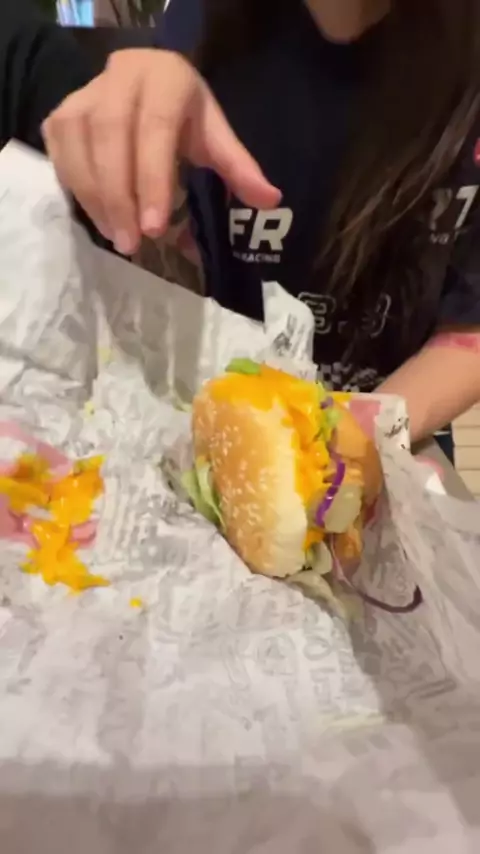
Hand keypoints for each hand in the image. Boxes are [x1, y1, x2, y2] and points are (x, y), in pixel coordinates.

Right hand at [42, 49, 280, 254]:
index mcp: (164, 79)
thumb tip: (271, 201)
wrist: (139, 81)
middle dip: (120, 197)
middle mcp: (118, 80)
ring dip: (97, 200)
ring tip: (119, 238)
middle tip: (133, 243)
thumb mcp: (213, 133)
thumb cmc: (182, 113)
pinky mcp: (60, 118)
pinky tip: (101, 220)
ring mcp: (82, 97)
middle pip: (110, 138)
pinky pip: (62, 158)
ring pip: (79, 148)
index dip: (153, 180)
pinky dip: (79, 193)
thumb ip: (238, 166)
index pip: (154, 129)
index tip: (156, 227)